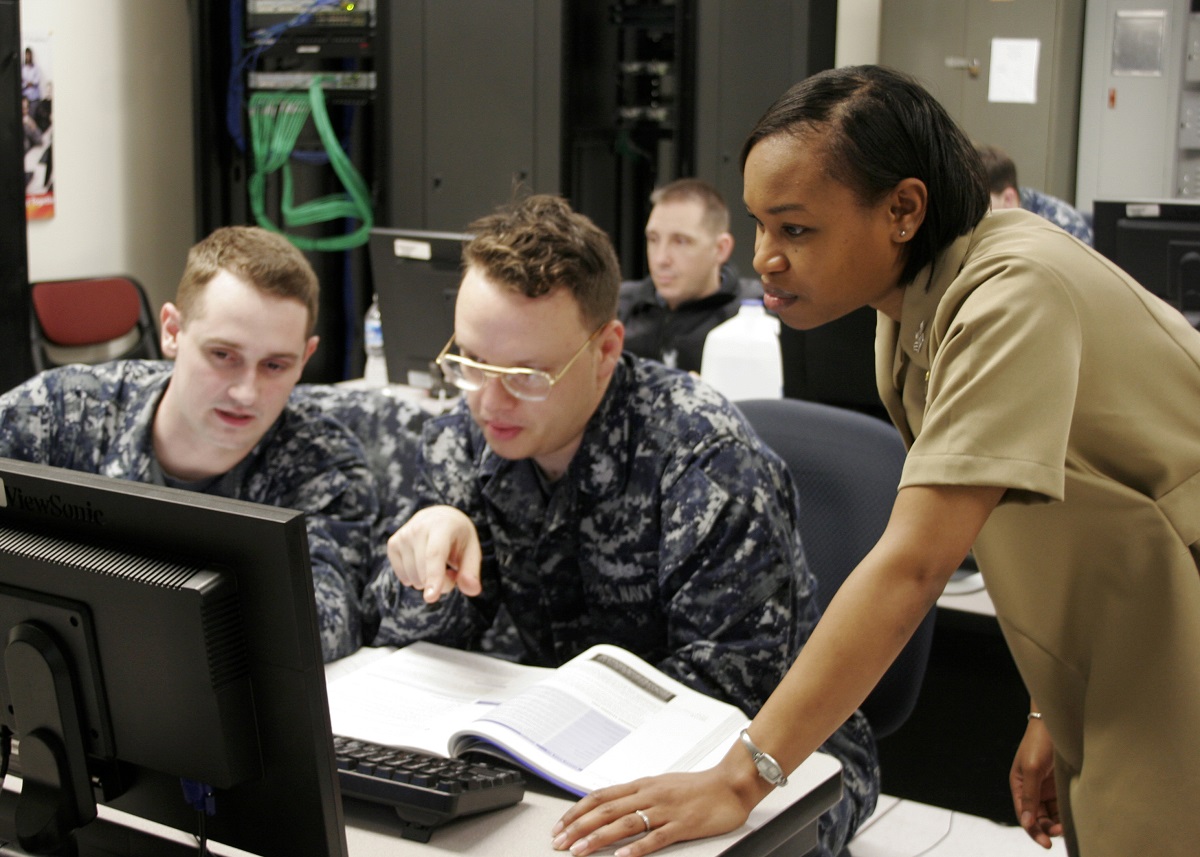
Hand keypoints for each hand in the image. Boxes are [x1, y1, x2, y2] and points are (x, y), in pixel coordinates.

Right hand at [387, 506, 482, 602]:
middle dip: (441, 584)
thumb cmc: (458, 537)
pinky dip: (415, 579)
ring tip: (437, 563)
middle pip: (423, 571)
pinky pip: (403, 577)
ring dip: (428, 581)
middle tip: (451, 571)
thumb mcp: (471, 551)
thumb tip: (471, 590)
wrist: (438, 517)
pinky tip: (422, 564)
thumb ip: (471, 572)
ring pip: (413, 578)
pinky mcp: (393, 544)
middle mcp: (419, 527)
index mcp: (442, 525)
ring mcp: (403, 535)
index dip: (434, 577)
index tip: (430, 598)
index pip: (435, 554)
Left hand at [551, 764, 761, 856]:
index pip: (601, 796)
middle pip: (606, 810)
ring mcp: (665, 810)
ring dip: (598, 838)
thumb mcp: (660, 785)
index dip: (577, 811)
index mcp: (642, 785)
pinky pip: (656, 838)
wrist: (730, 784)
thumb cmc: (697, 787)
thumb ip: (637, 796)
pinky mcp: (682, 826)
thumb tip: (610, 805)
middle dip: (579, 827)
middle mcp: (649, 795)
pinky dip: (637, 848)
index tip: (561, 826)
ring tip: (580, 852)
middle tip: (560, 843)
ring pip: (624, 823)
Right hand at [1009, 714, 1062, 848]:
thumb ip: (1029, 796)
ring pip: (1052, 814)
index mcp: (1018, 785)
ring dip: (1058, 823)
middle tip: (1061, 834)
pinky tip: (1074, 817)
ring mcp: (1047, 788)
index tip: (1047, 844)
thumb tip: (1026, 823)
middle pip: (1038, 818)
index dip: (1034, 831)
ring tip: (1069, 827)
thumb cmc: (1039, 743)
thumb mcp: (1032, 770)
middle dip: (1047, 828)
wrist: (1059, 724)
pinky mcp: (1061, 785)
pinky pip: (1063, 806)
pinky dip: (1067, 814)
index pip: (1024, 815)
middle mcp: (1032, 789)